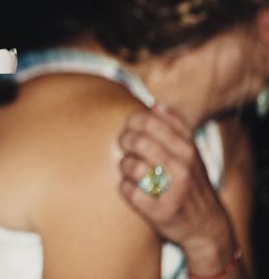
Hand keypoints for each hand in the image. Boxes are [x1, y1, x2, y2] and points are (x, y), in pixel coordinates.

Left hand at [118, 105, 238, 274]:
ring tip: (129, 169)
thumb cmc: (191, 183)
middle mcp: (183, 167)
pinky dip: (125, 188)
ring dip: (124, 165)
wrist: (206, 226)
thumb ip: (175, 128)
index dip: (133, 121)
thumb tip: (154, 104)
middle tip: (125, 146)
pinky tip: (132, 188)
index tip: (130, 128)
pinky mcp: (161, 212)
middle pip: (139, 141)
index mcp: (188, 148)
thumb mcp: (191, 153)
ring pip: (132, 165)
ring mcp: (174, 190)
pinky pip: (129, 191)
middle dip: (124, 141)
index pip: (151, 121)